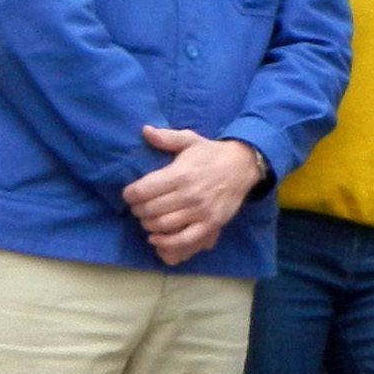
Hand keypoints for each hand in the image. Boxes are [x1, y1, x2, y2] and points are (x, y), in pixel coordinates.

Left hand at [122, 127, 262, 264]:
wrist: (242, 166)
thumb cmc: (211, 154)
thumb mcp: (190, 140)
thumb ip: (166, 137)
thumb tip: (145, 130)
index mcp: (180, 174)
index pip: (142, 190)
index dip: (130, 194)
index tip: (130, 193)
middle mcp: (188, 194)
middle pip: (149, 209)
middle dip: (137, 210)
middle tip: (138, 207)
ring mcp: (200, 211)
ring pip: (162, 225)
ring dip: (148, 224)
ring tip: (148, 219)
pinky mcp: (210, 223)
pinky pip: (183, 239)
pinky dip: (166, 242)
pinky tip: (156, 238)